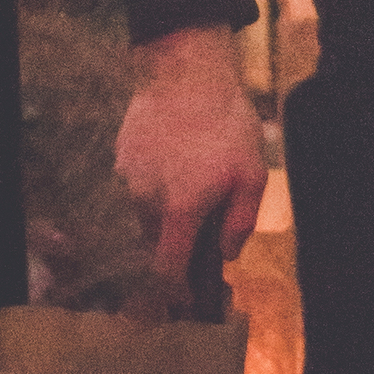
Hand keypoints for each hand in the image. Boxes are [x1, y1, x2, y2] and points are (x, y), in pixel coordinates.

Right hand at [114, 28, 267, 296]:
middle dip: (179, 243)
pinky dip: (158, 183)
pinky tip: (180, 157)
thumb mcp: (251, 174)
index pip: (167, 270)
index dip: (175, 293)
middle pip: (158, 242)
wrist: (186, 72)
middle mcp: (145, 202)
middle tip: (205, 223)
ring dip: (169, 209)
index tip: (186, 301)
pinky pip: (140, 185)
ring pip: (147, 212)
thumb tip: (226, 255)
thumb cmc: (227, 124)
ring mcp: (128, 179)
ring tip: (197, 176)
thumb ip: (240, 222)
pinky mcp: (122, 158)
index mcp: (179, 211)